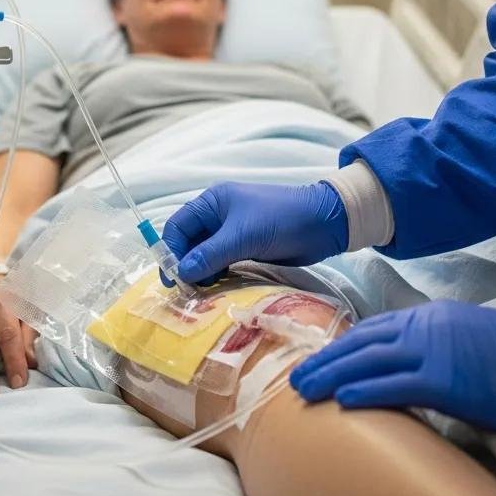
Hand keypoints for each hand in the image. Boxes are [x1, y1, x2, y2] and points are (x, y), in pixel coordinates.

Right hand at [161, 182, 347, 285]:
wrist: (324, 223)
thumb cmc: (281, 219)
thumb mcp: (243, 236)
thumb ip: (210, 254)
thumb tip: (181, 272)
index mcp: (212, 202)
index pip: (178, 226)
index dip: (171, 250)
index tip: (171, 278)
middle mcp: (218, 216)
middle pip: (189, 242)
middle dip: (185, 264)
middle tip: (187, 291)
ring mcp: (232, 233)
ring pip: (205, 256)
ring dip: (201, 273)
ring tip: (203, 293)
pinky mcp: (246, 249)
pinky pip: (222, 264)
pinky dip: (217, 276)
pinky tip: (218, 290)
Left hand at [290, 300, 495, 433]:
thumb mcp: (464, 338)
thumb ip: (430, 344)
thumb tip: (404, 365)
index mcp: (427, 316)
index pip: (371, 329)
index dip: (340, 346)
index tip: (317, 360)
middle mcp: (423, 327)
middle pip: (360, 342)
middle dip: (324, 360)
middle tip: (294, 377)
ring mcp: (433, 351)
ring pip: (368, 361)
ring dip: (331, 376)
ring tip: (303, 390)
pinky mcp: (446, 379)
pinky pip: (396, 385)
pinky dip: (366, 390)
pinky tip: (343, 400)